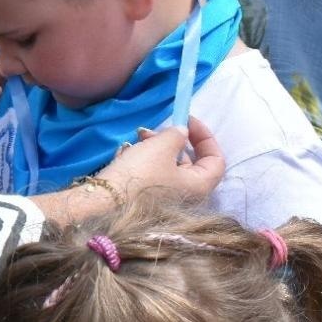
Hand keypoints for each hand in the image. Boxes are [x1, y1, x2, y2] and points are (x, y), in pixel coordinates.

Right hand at [96, 117, 224, 204]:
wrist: (105, 202)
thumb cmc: (140, 174)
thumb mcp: (160, 147)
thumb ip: (176, 134)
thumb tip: (182, 132)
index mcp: (199, 186)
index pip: (216, 160)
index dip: (204, 136)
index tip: (186, 120)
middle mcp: (188, 196)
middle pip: (189, 162)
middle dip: (172, 140)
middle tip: (152, 130)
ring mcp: (168, 200)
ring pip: (169, 166)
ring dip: (156, 148)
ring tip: (137, 138)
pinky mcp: (149, 200)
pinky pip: (154, 175)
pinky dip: (145, 161)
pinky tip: (127, 153)